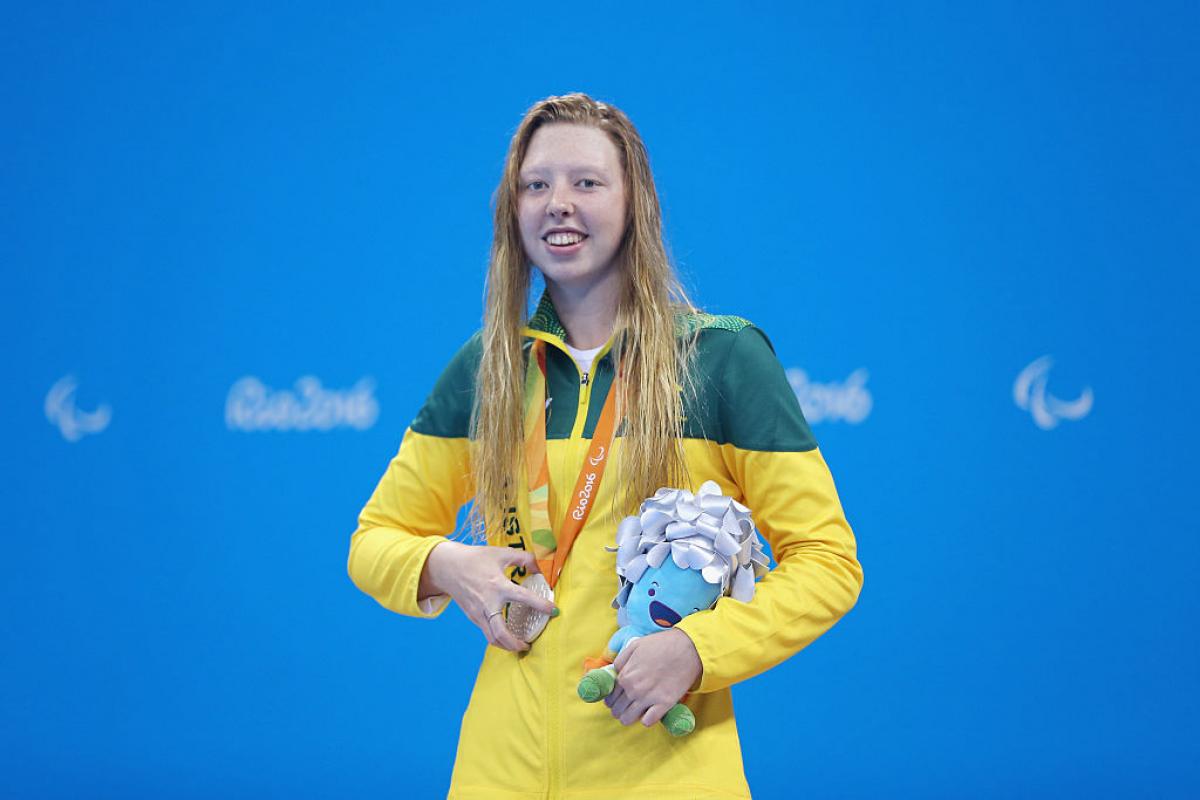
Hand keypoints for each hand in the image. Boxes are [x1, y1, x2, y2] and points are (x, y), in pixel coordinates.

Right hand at [423, 541, 555, 651]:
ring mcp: (478, 613)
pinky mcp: (472, 616)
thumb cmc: (475, 558)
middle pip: (501, 633)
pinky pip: (486, 632)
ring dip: (507, 646)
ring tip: (519, 645)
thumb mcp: (501, 553)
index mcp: (498, 585)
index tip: (554, 611)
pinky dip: (497, 638)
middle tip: (528, 644)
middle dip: (516, 643)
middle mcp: (488, 603)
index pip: (524, 598)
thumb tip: (538, 568)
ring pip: (492, 638)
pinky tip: (506, 636)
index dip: (541, 605)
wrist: (447, 566)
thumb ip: (524, 558)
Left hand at [604, 628, 701, 726]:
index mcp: (625, 676)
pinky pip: (648, 721)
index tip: (617, 699)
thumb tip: (613, 673)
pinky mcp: (664, 704)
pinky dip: (646, 719)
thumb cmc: (661, 644)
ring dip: (629, 717)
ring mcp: (649, 698)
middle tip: (626, 706)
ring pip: (628, 719)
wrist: (688, 648)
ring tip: (635, 712)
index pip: (610, 697)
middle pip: (617, 710)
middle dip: (619, 709)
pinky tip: (649, 712)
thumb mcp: (635, 645)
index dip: (611, 699)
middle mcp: (634, 689)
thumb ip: (620, 661)